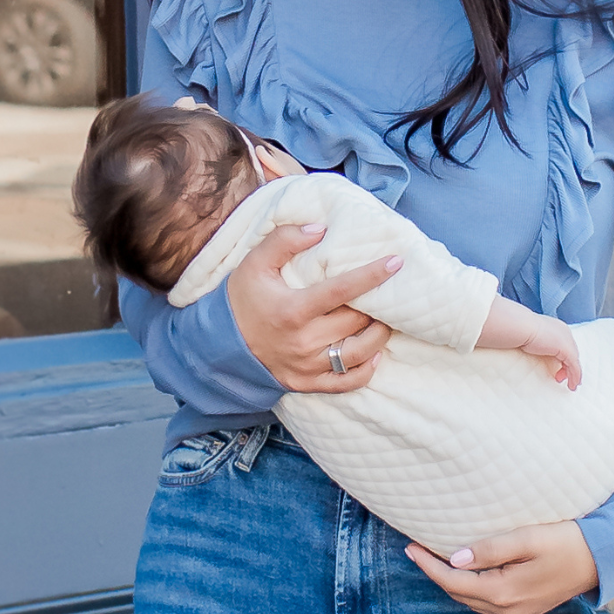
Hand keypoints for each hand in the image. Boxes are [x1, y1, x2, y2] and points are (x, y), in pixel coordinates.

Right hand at [227, 223, 396, 392]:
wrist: (218, 345)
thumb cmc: (242, 300)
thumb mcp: (254, 263)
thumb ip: (284, 240)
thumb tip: (320, 229)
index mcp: (293, 310)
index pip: (342, 290)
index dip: (372, 276)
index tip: (395, 262)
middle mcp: (303, 341)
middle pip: (356, 322)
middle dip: (378, 306)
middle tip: (390, 292)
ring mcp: (306, 366)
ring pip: (358, 353)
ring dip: (379, 335)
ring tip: (385, 318)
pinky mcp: (306, 384)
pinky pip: (346, 382)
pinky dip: (367, 369)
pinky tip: (375, 352)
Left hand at [405, 521, 598, 613]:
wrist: (604, 558)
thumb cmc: (567, 542)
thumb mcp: (527, 538)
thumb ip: (490, 549)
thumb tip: (455, 559)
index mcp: (505, 592)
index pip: (453, 582)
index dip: (428, 566)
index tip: (409, 547)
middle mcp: (509, 609)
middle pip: (459, 594)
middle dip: (435, 573)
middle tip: (417, 549)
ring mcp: (519, 613)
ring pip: (472, 601)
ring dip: (452, 583)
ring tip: (435, 559)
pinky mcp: (528, 609)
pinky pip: (489, 604)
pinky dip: (471, 590)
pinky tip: (468, 573)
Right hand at [522, 317, 580, 388]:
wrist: (521, 327)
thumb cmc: (521, 330)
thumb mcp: (532, 338)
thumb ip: (538, 344)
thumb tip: (535, 349)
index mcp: (557, 327)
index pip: (565, 345)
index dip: (564, 358)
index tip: (559, 368)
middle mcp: (565, 332)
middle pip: (572, 353)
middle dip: (570, 367)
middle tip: (562, 378)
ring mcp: (567, 341)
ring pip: (575, 361)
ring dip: (574, 374)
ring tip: (571, 385)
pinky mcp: (567, 350)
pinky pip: (574, 367)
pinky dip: (574, 377)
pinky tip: (571, 385)